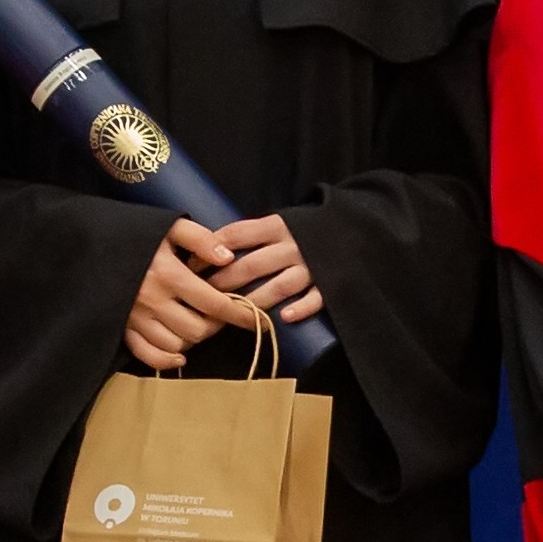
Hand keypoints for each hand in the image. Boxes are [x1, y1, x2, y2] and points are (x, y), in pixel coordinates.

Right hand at [125, 217, 269, 370]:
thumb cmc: (135, 232)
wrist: (90, 243)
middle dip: (216, 325)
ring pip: (177, 345)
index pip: (215, 303)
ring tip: (198, 323)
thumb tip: (228, 258)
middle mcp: (152, 301)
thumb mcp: (169, 226)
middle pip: (198, 330)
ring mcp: (135, 318)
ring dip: (193, 339)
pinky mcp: (121, 328)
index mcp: (169, 274)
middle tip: (222, 315)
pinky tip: (180, 355)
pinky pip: (148, 356)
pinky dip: (167, 360)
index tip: (257, 318)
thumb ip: (201, 239)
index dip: (240, 313)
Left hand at [199, 213, 322, 326]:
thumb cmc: (304, 231)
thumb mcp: (278, 223)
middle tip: (204, 295)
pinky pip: (314, 298)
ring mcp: (312, 266)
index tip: (191, 265)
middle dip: (225, 281)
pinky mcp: (330, 285)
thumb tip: (207, 249)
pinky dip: (300, 308)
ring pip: (279, 285)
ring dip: (255, 300)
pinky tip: (283, 318)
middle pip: (252, 264)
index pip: (237, 235)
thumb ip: (251, 235)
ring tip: (235, 312)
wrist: (351, 229)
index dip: (211, 250)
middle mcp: (293, 245)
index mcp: (277, 226)